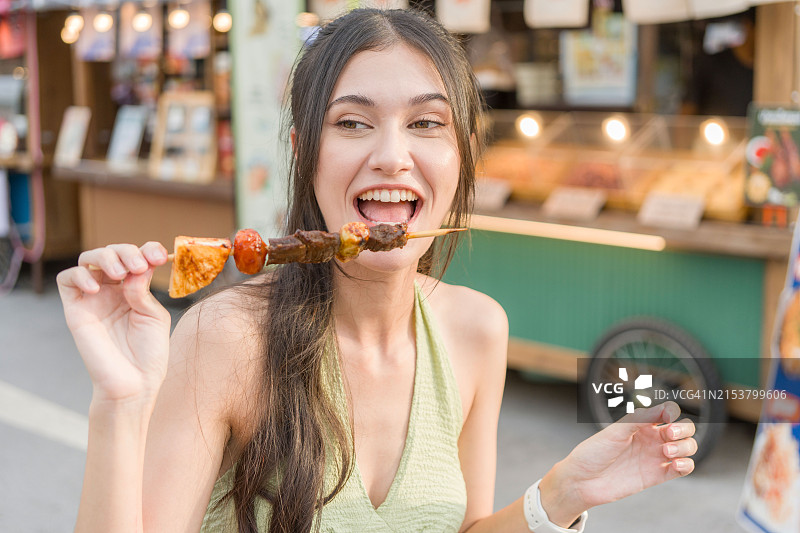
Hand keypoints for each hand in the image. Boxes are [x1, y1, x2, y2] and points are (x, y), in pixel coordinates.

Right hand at [56, 242, 171, 405]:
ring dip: (105, 257)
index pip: (137, 257)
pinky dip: (80, 275)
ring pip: (88, 259)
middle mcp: (113, 290)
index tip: (160, 256)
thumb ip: (143, 290)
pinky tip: (97, 289)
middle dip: (126, 251)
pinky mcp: (75, 309)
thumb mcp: (154, 315)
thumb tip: (136, 267)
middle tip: (138, 265)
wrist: (134, 383)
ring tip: (120, 274)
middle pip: (112, 253)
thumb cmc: (149, 353)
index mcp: (136, 289)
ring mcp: (94, 298)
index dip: (147, 250)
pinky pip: (66, 279)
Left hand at [540, 402, 695, 525]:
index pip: (668, 411)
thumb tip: (665, 409)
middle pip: (684, 429)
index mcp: (640, 423)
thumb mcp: (615, 431)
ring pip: (687, 447)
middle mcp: (651, 438)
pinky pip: (683, 468)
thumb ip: (640, 419)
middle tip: (668, 434)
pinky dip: (686, 464)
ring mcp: (655, 457)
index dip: (672, 411)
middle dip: (684, 429)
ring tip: (666, 452)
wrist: (582, 480)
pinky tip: (674, 464)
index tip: (666, 416)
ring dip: (685, 446)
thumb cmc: (594, 452)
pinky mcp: (657, 476)